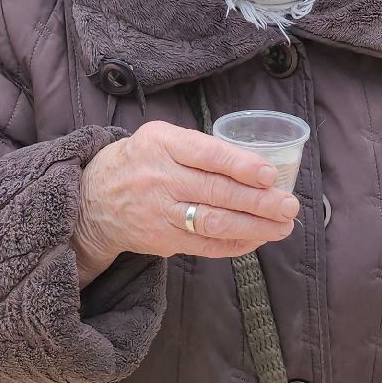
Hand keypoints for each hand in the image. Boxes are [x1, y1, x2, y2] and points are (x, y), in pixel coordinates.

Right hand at [73, 121, 298, 277]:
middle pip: (215, 192)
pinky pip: (205, 244)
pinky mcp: (162, 239)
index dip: (240, 165)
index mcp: (161, 144)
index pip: (206, 154)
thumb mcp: (161, 138)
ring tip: (282, 226)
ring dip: (253, 226)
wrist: (92, 199)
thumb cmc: (141, 161)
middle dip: (258, 201)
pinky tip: (259, 238)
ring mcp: (160, 212)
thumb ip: (201, 147)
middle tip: (289, 206)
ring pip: (213, 222)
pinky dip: (235, 243)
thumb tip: (257, 165)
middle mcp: (159, 178)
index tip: (269, 174)